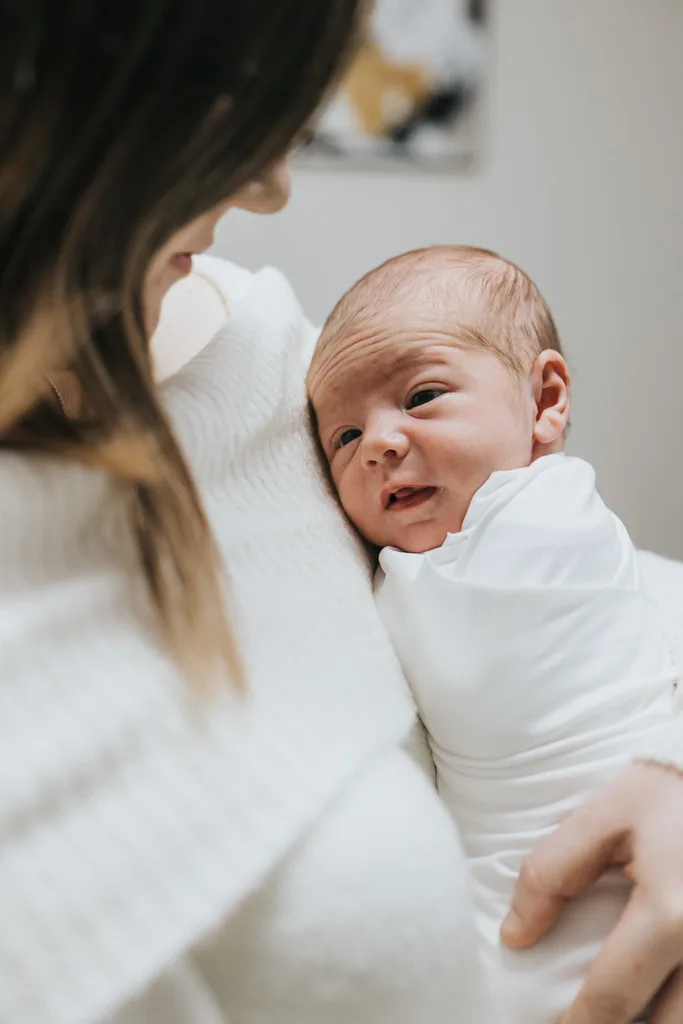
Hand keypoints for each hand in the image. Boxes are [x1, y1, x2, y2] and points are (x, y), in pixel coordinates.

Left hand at [500, 761, 682, 1022]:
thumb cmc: (668, 792)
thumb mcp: (605, 816)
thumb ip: (552, 873)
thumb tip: (514, 936)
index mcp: (671, 913)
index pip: (615, 996)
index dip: (578, 1023)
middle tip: (583, 1018)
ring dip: (658, 1018)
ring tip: (621, 1007)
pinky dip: (676, 1000)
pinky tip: (653, 992)